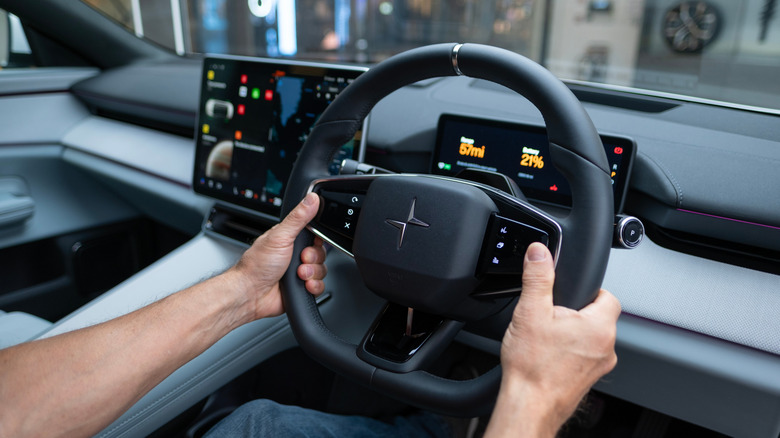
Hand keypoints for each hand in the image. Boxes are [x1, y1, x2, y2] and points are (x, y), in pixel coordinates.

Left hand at [228, 193, 326, 319]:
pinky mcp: (302, 287)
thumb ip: (298, 217)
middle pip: (320, 253)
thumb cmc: (256, 265)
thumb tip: (311, 198)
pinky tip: (302, 284)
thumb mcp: (280, 236)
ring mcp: (298, 271)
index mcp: (290, 239)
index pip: (314, 234)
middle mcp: (295, 254)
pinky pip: (319, 286)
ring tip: (298, 274)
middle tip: (300, 259)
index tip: (309, 243)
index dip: (317, 239)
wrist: (251, 294)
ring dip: (312, 273)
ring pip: (321, 270)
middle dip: (313, 259)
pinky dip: (313, 286)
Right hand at [485, 242, 620, 437]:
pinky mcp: (588, 379)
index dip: (587, 288)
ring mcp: (599, 366)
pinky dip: (569, 352)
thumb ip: (538, 277)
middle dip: (575, 311)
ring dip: (572, 333)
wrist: (529, 405)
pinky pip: (583, 356)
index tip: (569, 291)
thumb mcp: (530, 311)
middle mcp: (607, 347)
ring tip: (545, 337)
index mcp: (599, 326)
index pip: (607, 294)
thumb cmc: (532, 366)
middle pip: (597, 316)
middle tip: (549, 315)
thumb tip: (540, 252)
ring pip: (590, 337)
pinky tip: (547, 356)